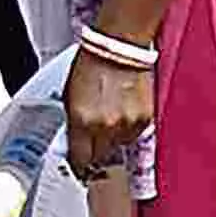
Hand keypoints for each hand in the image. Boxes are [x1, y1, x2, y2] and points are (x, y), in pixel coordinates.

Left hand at [65, 48, 154, 178]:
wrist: (119, 48)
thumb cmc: (92, 65)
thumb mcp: (70, 96)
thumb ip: (73, 122)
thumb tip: (76, 140)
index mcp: (81, 121)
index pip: (80, 158)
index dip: (79, 165)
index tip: (79, 167)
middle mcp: (105, 127)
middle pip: (101, 157)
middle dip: (95, 153)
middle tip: (93, 147)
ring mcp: (127, 124)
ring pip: (119, 146)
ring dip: (113, 140)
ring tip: (110, 123)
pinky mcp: (145, 118)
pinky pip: (134, 135)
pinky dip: (128, 130)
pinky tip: (123, 115)